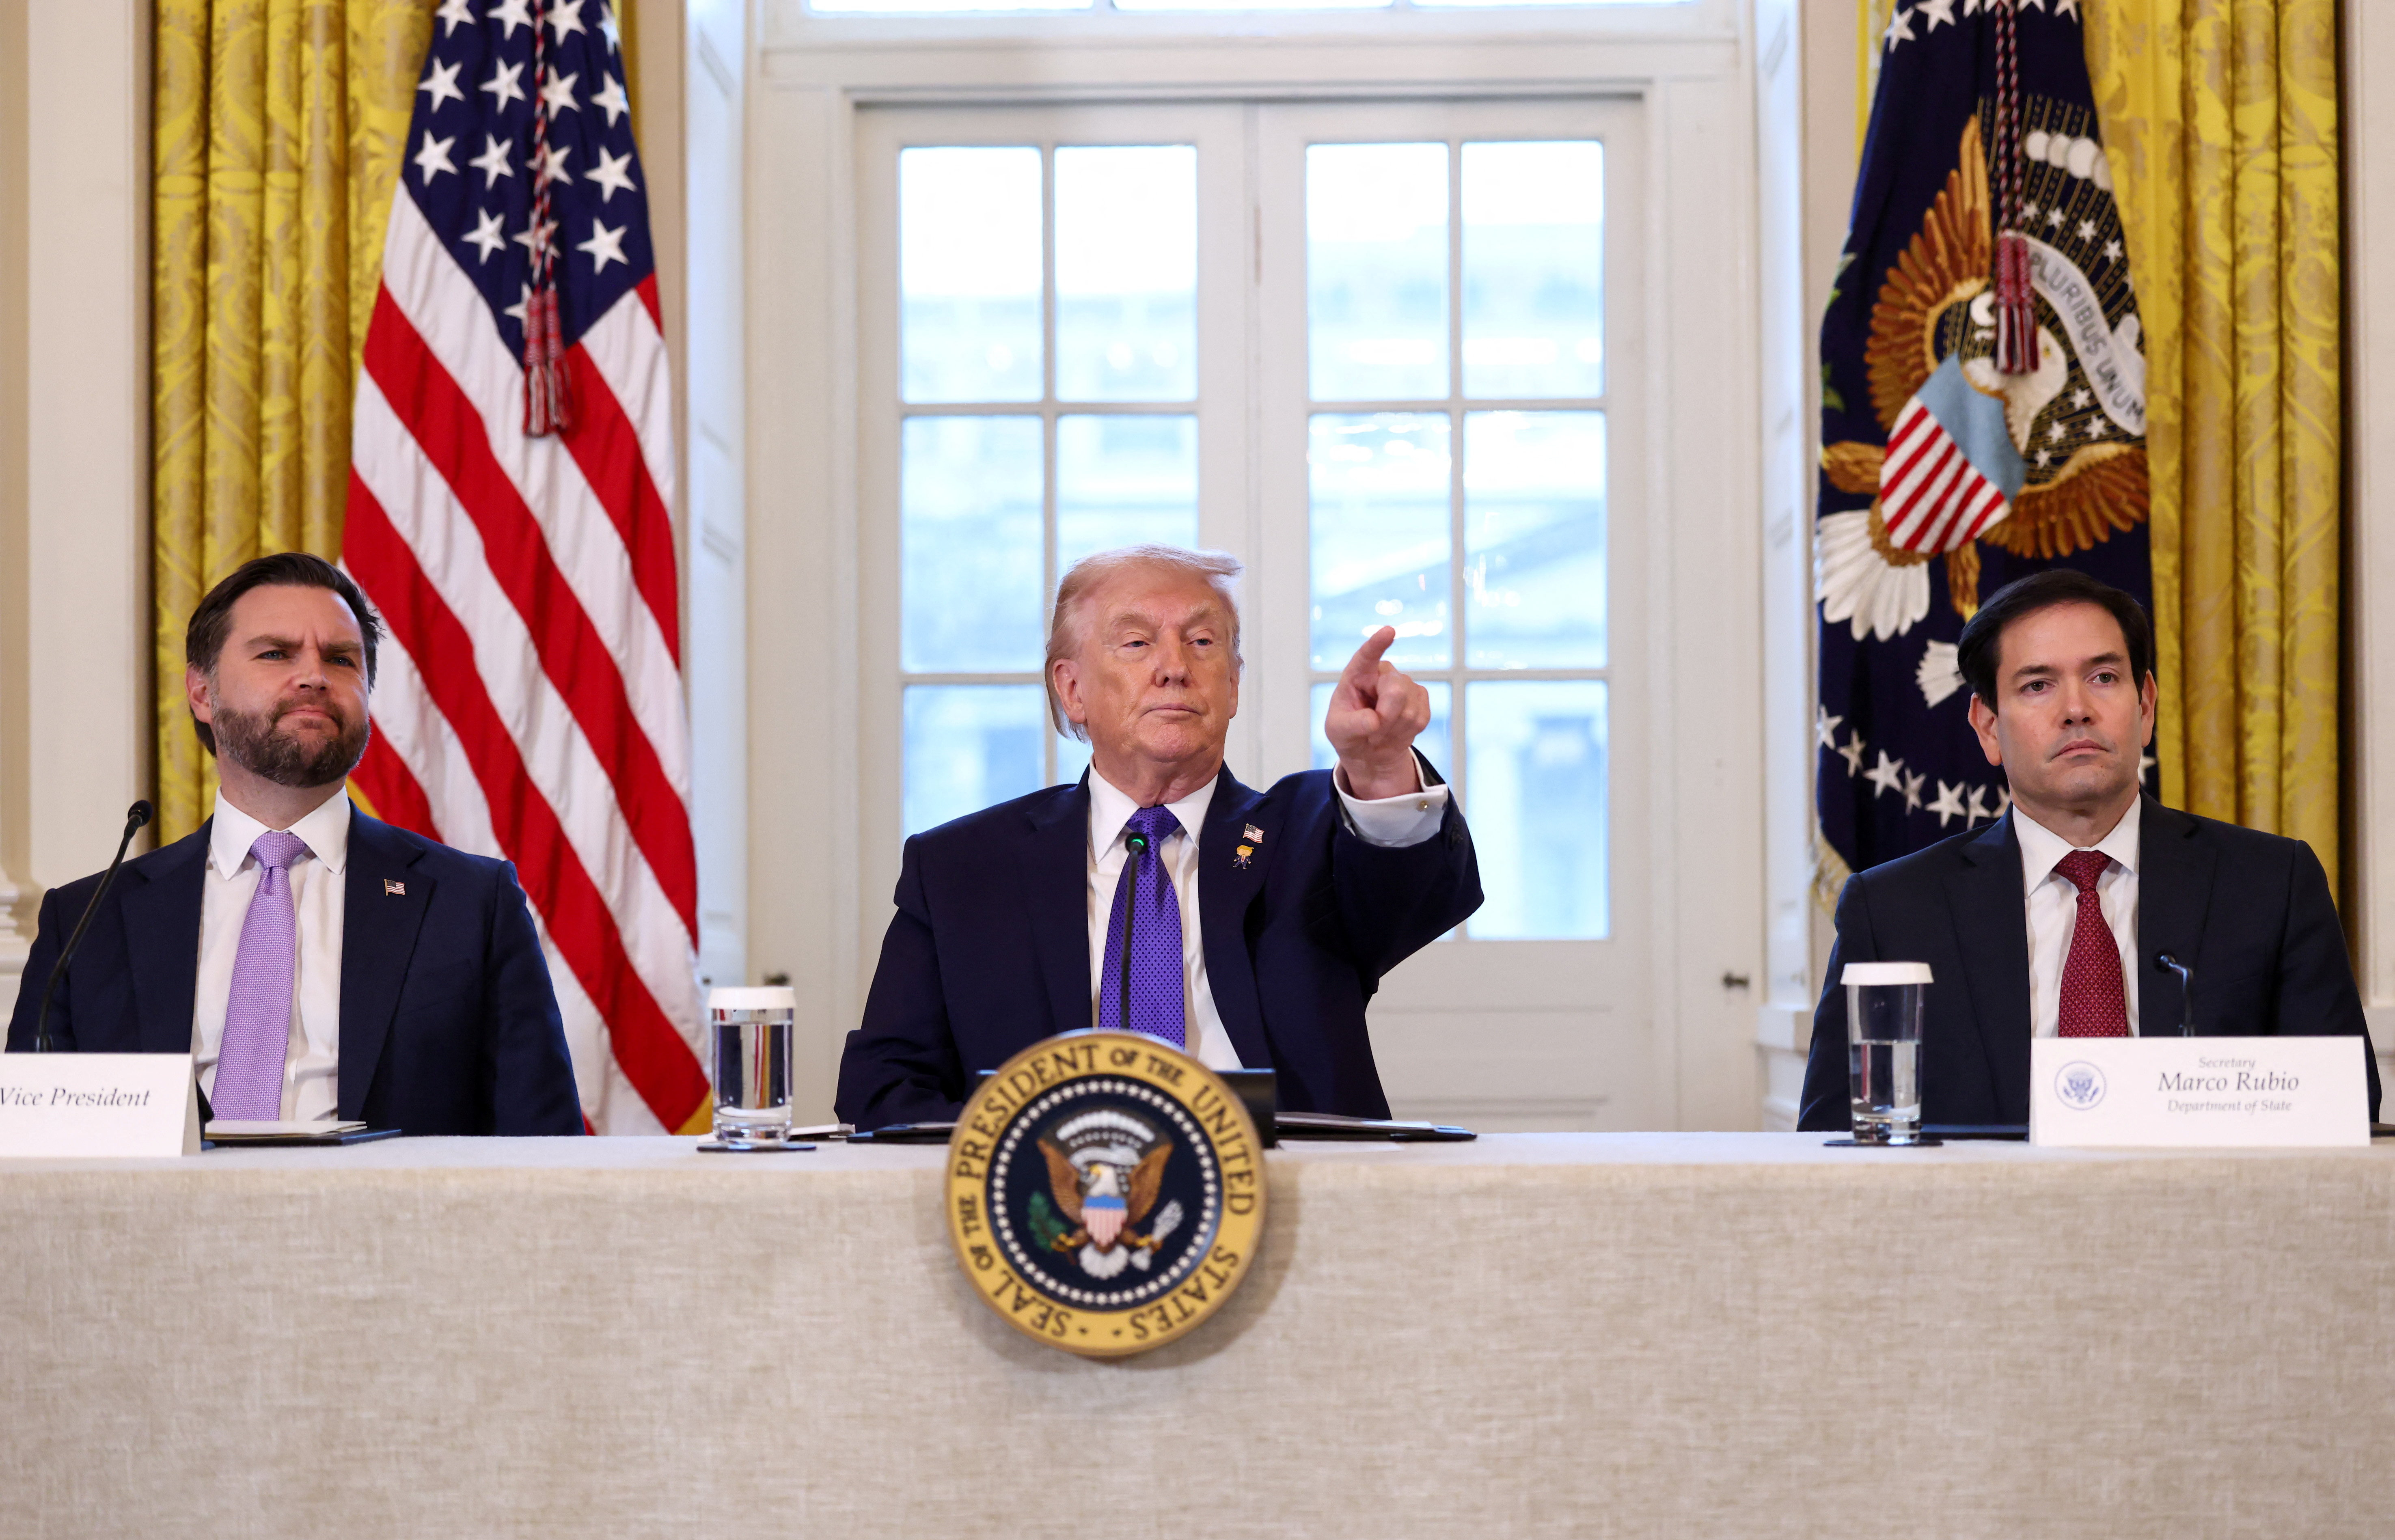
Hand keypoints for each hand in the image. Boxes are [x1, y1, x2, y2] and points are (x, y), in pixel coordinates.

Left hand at [1324, 627, 1430, 800]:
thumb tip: (1374, 721)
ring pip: (1410, 710)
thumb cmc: (1348, 733)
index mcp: (1358, 674)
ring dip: (1394, 729)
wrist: (1368, 750)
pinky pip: (1421, 718)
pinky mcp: (1420, 698)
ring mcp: (1405, 684)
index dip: (1377, 644)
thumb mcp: (1337, 730)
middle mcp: (1383, 673)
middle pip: (1396, 691)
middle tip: (1372, 734)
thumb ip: (1351, 725)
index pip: (1367, 656)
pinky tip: (1395, 731)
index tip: (1388, 631)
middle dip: (1386, 719)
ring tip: (1380, 733)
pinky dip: (1407, 732)